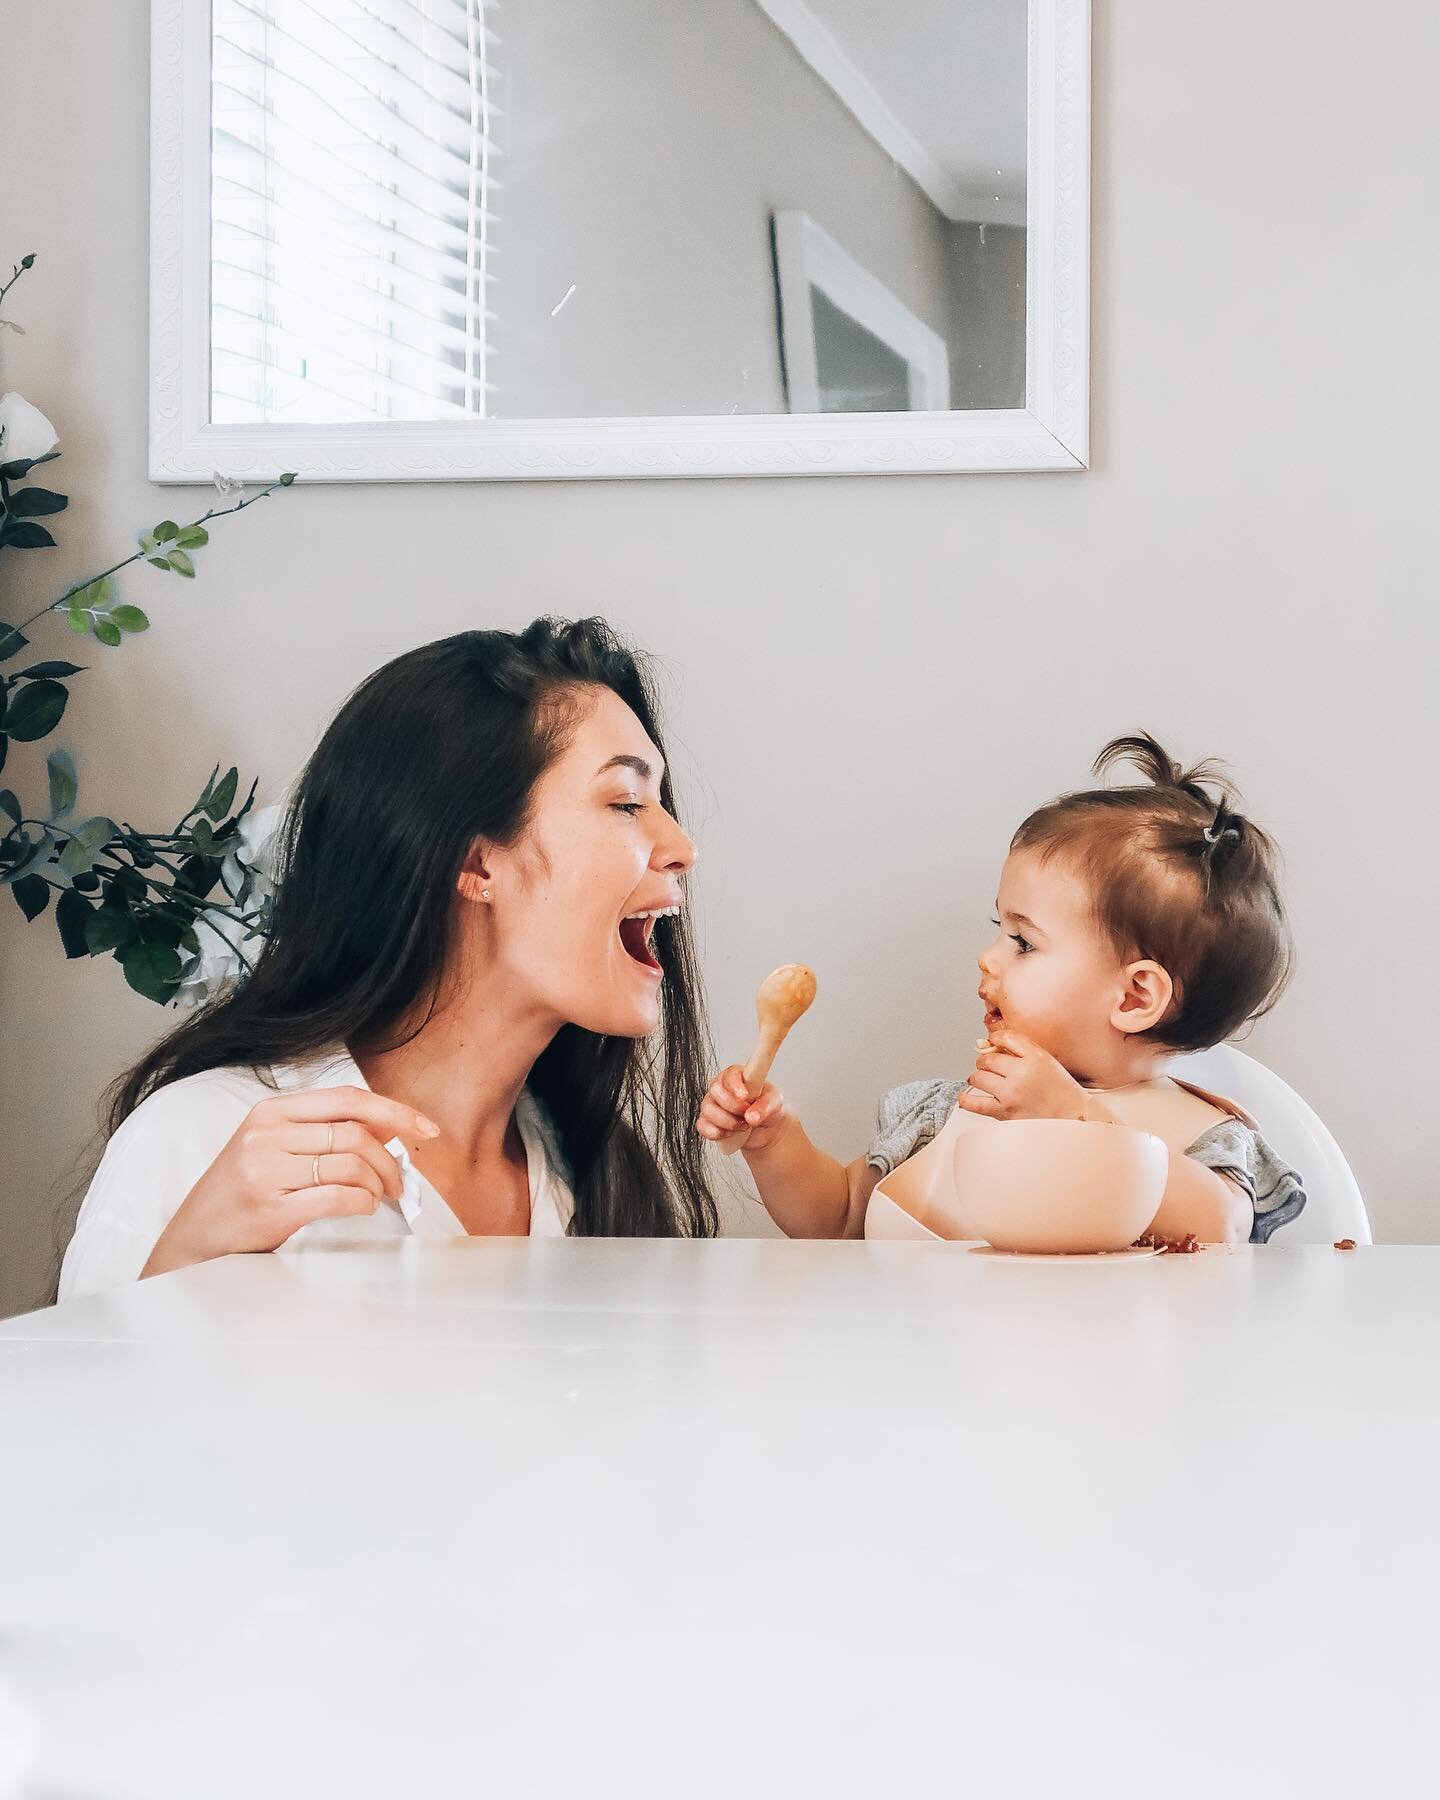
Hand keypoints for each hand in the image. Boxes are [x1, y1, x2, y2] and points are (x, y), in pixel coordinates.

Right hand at [142, 1086, 441, 1277]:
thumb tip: (390, 1125)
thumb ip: (323, 1132)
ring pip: (351, 1164)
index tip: (426, 1127)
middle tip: (400, 1183)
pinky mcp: (270, 1208)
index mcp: (271, 1111)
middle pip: (354, 1134)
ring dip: (378, 1184)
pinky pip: (339, 1197)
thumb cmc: (241, 1193)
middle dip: (390, 1159)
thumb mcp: (273, 1148)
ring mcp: (265, 1170)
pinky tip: (363, 1208)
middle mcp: (266, 1134)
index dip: (395, 1111)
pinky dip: (363, 1202)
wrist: (192, 1241)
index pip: (347, 1099)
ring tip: (378, 1197)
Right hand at [695, 1064, 789, 1154]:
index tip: (745, 1097)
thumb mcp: (775, 1103)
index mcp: (737, 1076)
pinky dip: (719, 1133)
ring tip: (744, 1126)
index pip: (729, 1075)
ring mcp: (711, 1104)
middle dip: (733, 1107)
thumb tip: (752, 1116)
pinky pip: (703, 1127)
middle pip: (715, 1090)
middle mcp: (721, 1087)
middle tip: (748, 1115)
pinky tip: (731, 1133)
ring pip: (708, 1110)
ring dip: (728, 1122)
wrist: (765, 1129)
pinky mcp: (707, 1122)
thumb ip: (765, 1106)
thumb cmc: (768, 1108)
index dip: (735, 1086)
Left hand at [959, 1029, 1096, 1121]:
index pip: (1006, 1037)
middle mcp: (1021, 1074)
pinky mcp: (1004, 1113)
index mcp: (1035, 1058)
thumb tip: (991, 1044)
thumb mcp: (1047, 1061)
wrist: (1072, 1117)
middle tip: (988, 1065)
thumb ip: (1023, 1049)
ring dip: (978, 1077)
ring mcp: (1011, 1094)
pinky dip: (966, 1100)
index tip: (994, 1042)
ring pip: (979, 1078)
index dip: (996, 1039)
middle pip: (988, 1059)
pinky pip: (975, 1104)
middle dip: (985, 1060)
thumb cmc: (1060, 1089)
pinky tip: (964, 1097)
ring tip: (983, 1080)